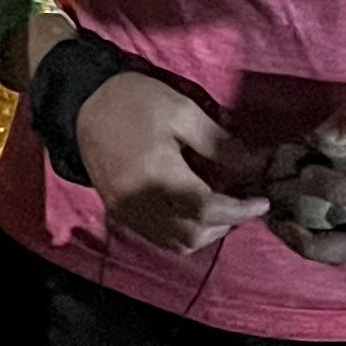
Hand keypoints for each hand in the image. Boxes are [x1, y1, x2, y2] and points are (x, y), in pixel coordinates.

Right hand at [66, 67, 271, 253]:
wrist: (83, 106)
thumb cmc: (134, 102)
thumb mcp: (182, 111)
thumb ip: (218, 143)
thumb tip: (252, 167)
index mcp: (157, 177)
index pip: (208, 210)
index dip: (241, 211)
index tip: (262, 202)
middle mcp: (141, 204)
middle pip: (193, 235)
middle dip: (225, 223)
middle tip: (241, 200)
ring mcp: (128, 213)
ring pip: (177, 243)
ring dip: (205, 232)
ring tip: (219, 206)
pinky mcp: (120, 213)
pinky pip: (159, 238)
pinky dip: (183, 233)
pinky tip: (193, 210)